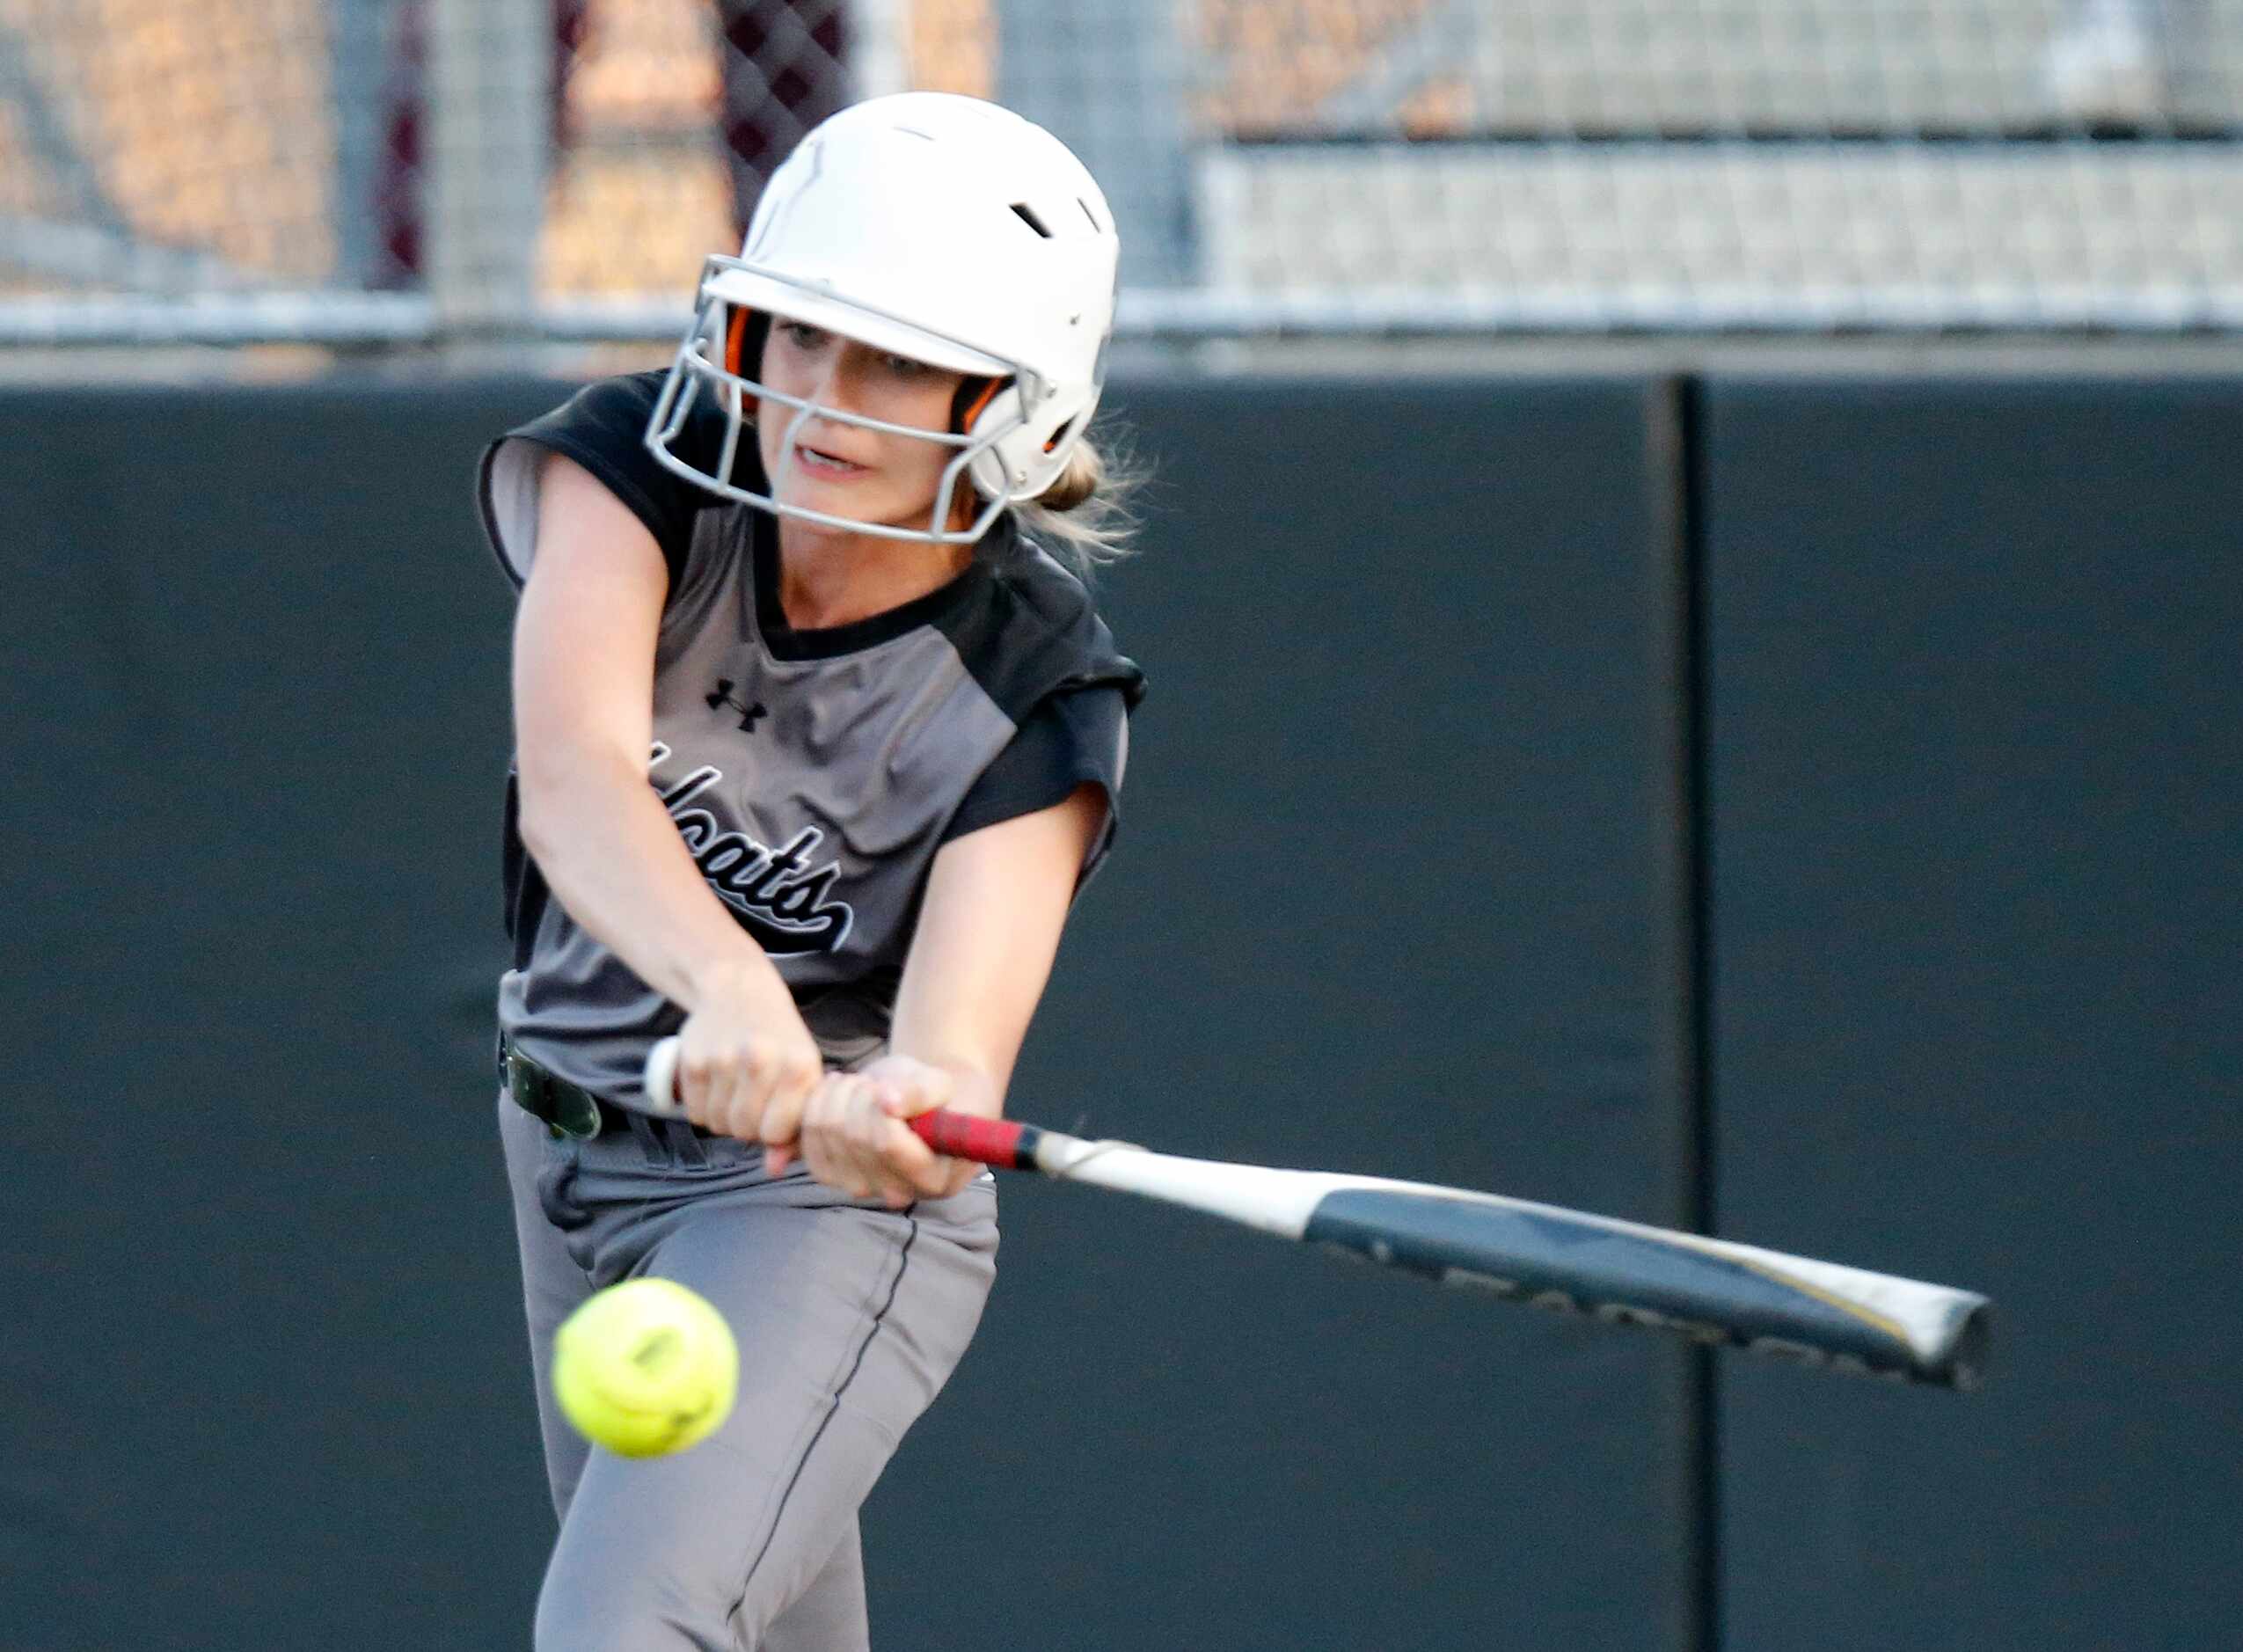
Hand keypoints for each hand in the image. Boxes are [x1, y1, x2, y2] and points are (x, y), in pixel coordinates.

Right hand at [672, 980, 823, 1151]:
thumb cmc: (780, 1042)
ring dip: (724, 1118)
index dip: (773, 1131)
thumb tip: (774, 1170)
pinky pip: (693, 1112)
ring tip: (735, 1093)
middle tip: (752, 1103)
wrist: (740, 991)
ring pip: (717, 1124)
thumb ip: (793, 1128)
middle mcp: (761, 1060)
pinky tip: (716, 1087)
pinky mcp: (692, 1059)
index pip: (776, 1133)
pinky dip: (703, 1108)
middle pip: (743, 1131)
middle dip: (746, 1126)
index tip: (774, 1114)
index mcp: (798, 1066)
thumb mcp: (800, 1077)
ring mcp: (723, 1058)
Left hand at [782, 1055, 979, 1206]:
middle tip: (874, 1082)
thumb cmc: (935, 1095)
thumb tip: (889, 1102)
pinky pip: (807, 1139)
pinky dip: (816, 1105)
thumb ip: (921, 1093)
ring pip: (828, 1133)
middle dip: (860, 1095)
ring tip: (859, 1084)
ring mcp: (861, 1189)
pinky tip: (837, 1091)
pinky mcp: (832, 1177)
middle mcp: (896, 1193)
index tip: (888, 1086)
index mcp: (934, 1177)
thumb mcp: (939, 1084)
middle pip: (855, 1137)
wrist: (914, 1105)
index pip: (888, 1145)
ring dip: (838, 1095)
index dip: (879, 1107)